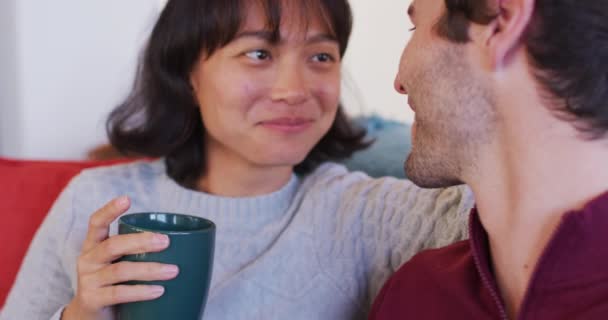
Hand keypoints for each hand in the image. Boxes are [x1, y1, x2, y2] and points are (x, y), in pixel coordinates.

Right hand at [62, 196, 178, 319]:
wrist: (90, 318)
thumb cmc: (113, 284)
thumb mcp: (119, 263)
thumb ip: (137, 252)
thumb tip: (185, 243)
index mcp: (94, 246)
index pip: (96, 223)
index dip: (109, 210)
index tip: (126, 199)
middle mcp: (87, 260)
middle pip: (113, 245)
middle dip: (141, 241)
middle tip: (166, 241)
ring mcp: (88, 281)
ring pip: (120, 270)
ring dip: (149, 269)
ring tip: (173, 271)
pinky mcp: (92, 300)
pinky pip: (119, 294)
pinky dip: (141, 291)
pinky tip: (159, 290)